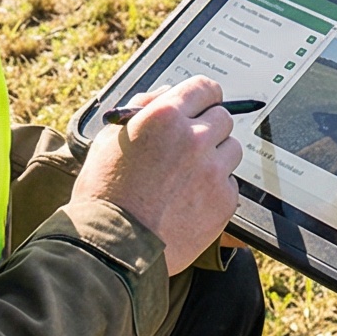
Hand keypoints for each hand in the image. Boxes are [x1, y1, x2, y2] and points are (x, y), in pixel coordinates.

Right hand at [73, 76, 240, 270]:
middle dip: (209, 128)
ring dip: (215, 158)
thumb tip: (166, 94)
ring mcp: (212, 170)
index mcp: (165, 116)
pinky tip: (189, 201)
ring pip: (231, 150)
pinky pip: (230, 184)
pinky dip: (215, 190)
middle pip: (223, 118)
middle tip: (190, 147)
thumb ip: (141, 109)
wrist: (114, 247)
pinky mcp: (224, 200)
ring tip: (187, 178)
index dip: (204, 96)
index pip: (204, 88)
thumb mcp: (110, 140)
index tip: (203, 104)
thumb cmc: (105, 193)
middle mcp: (194, 138)